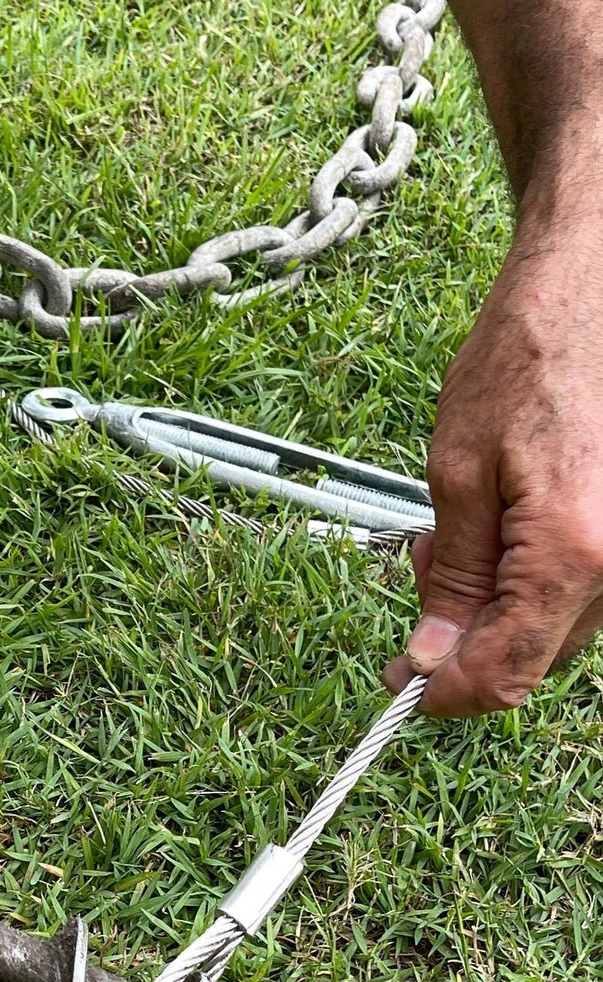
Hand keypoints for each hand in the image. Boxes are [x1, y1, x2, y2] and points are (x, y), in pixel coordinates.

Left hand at [383, 233, 602, 713]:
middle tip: (416, 570)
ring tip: (453, 532)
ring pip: (557, 623)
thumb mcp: (458, 470)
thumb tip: (431, 652)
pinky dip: (528, 573)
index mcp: (575, 552)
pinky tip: (497, 523)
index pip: (508, 669)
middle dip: (464, 635)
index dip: (446, 689)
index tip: (398, 682)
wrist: (596, 292)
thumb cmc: (526, 361)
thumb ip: (450, 573)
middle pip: (534, 654)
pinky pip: (580, 585)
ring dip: (494, 601)